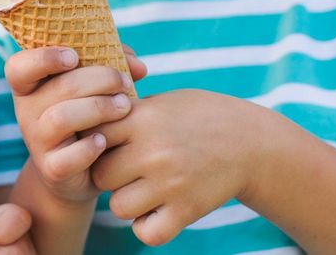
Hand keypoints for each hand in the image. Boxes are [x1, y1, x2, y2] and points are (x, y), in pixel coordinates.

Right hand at [4, 47, 135, 203]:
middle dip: (100, 79)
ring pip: (61, 118)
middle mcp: (27, 112)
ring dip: (99, 108)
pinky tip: (104, 141)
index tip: (73, 57)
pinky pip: (69, 157)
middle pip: (58, 87)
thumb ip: (114, 64)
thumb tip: (138, 67)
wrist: (80, 171)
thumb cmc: (88, 115)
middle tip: (124, 83)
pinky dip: (90, 147)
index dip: (43, 58)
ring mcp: (37, 142)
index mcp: (30, 86)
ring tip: (124, 107)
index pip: (18, 67)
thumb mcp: (94, 85)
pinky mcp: (52, 169)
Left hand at [90, 89, 274, 246]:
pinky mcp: (186, 211)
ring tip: (145, 189)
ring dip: (128, 201)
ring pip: (119, 206)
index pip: (92, 136)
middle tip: (128, 170)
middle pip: (101, 175)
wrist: (251, 142)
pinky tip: (157, 211)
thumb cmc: (200, 116)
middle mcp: (153, 151)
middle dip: (110, 174)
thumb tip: (84, 119)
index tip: (110, 144)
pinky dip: (147, 227)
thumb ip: (126, 113)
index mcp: (143, 118)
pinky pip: (146, 232)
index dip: (97, 142)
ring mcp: (170, 184)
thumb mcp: (163, 102)